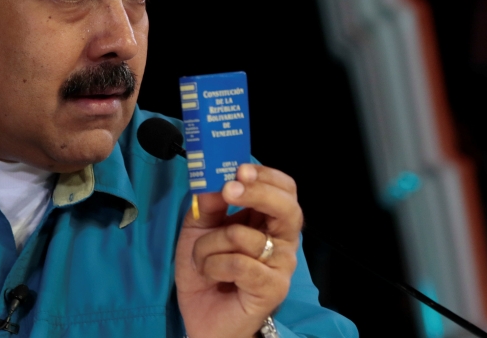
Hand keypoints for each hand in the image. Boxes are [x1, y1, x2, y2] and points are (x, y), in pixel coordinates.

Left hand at [175, 164, 302, 337]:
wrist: (201, 316)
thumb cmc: (206, 271)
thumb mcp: (199, 229)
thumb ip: (207, 205)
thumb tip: (213, 182)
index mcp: (267, 221)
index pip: (284, 190)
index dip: (266, 176)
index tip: (240, 169)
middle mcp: (281, 241)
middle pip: (287, 207)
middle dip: (256, 193)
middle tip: (228, 191)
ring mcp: (280, 265)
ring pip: (242, 235)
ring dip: (208, 245)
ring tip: (202, 259)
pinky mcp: (273, 288)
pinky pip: (238, 263)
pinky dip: (213, 265)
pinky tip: (211, 275)